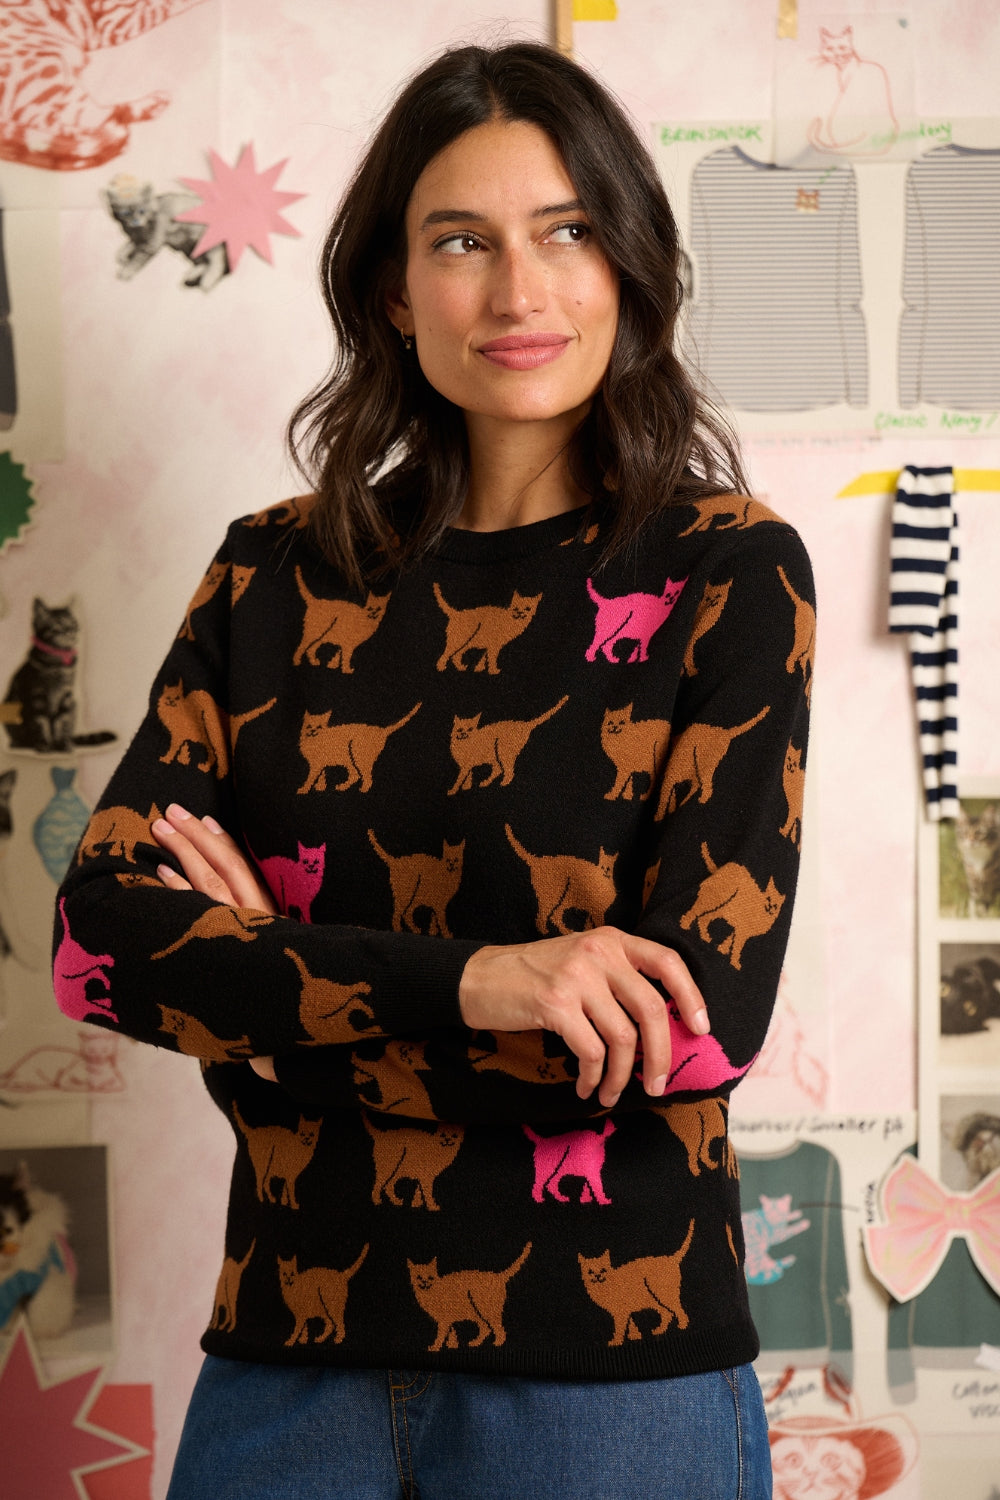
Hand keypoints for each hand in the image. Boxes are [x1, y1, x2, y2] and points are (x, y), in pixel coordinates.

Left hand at [152, 806, 278, 1080]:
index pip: (245, 870)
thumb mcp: (273, 955)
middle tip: (170, 811)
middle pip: (224, 867)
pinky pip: (197, 912)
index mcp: (271, 916)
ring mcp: (240, 932)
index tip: (205, 820)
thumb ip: (255, 934)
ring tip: (160, 830)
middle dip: (196, 837)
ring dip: (183, 852)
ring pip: (209, 882)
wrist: (288, 1038)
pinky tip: (160, 873)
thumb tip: (231, 916)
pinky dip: (179, 890)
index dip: (224, 843)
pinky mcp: (224, 949)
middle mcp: (257, 919)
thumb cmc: (276, 998)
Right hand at [458, 927, 707, 1109]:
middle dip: (660, 1055)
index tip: (700, 1028)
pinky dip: (593, 1076)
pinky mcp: (554, 1003)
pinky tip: (585, 1086)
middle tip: (658, 1085)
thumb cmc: (534, 977)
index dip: (690, 996)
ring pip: (621, 1037)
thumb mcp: (581, 962)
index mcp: (611, 939)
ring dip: (621, 1075)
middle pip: (650, 1008)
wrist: (479, 978)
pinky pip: (591, 1051)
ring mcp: (576, 975)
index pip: (667, 961)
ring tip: (609, 1093)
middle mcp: (598, 951)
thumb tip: (661, 1029)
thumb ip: (617, 980)